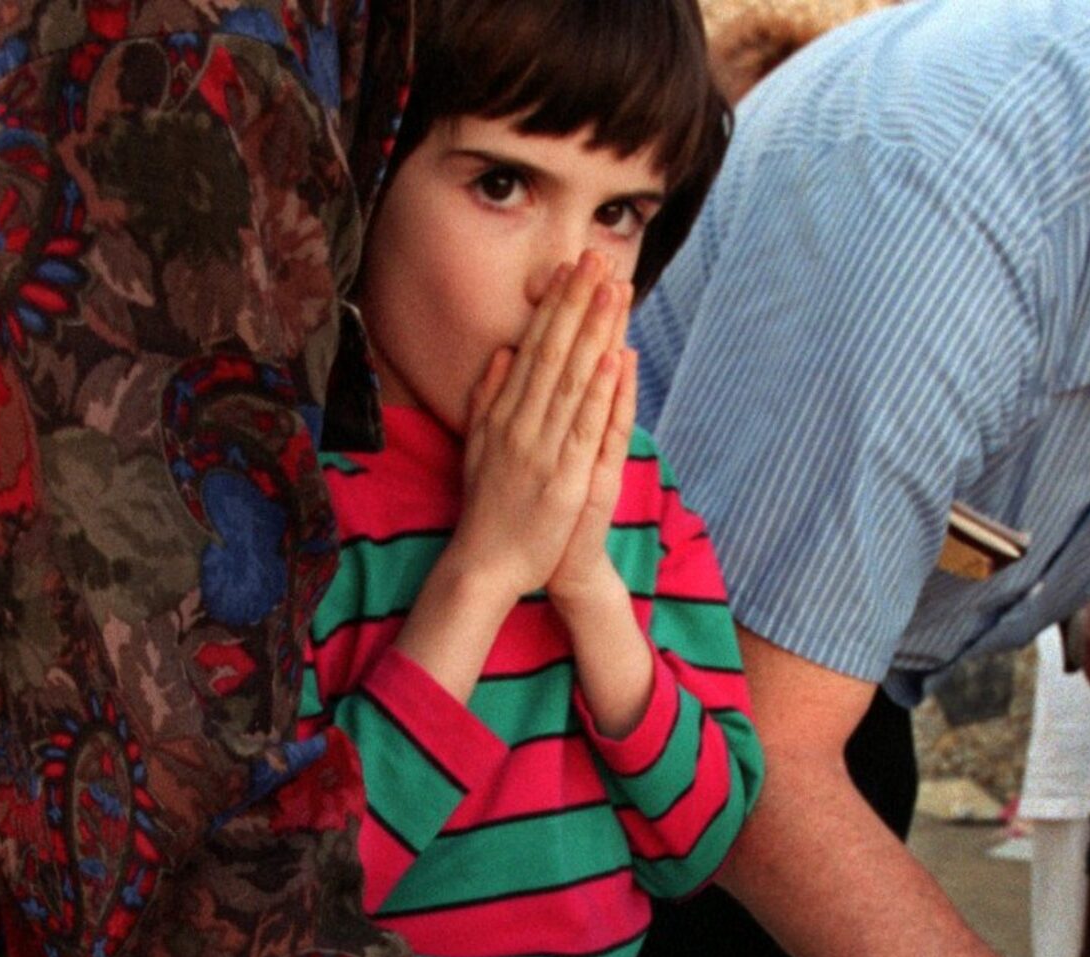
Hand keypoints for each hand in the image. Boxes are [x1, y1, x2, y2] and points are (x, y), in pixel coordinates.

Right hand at [443, 256, 631, 603]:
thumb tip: (502, 353)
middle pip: (552, 352)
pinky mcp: (563, 478)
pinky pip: (584, 427)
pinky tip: (613, 356)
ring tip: (611, 289)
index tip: (571, 268)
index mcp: (502, 415)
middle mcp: (520, 424)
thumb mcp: (477, 447)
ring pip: (571, 379)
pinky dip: (598, 390)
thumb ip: (487, 399)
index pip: (532, 348)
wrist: (484, 565)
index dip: (554, 306)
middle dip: (576, 302)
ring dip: (593, 331)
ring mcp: (541, 449)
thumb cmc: (487, 509)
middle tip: (595, 258)